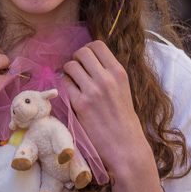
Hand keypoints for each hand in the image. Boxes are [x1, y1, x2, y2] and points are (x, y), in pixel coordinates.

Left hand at [63, 40, 150, 171]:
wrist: (125, 146)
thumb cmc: (124, 118)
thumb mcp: (123, 88)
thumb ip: (109, 73)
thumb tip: (90, 59)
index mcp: (119, 72)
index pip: (97, 45)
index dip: (89, 49)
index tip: (87, 60)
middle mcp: (106, 78)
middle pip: (82, 52)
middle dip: (77, 59)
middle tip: (78, 70)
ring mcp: (92, 91)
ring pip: (70, 66)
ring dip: (69, 72)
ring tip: (74, 82)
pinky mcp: (80, 104)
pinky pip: (64, 84)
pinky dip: (66, 87)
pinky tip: (72, 95)